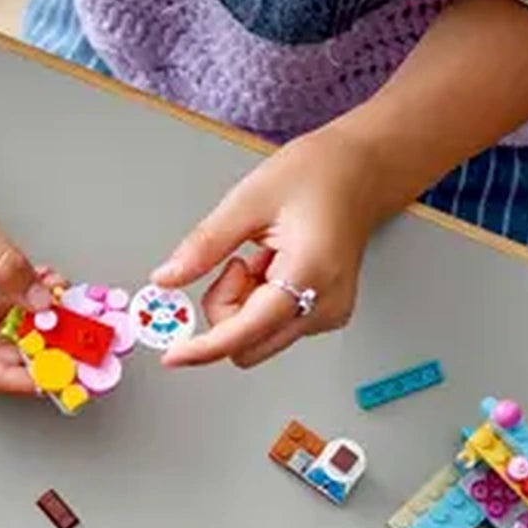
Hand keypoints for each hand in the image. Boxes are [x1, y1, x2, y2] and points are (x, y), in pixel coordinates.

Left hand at [149, 125, 391, 369]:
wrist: (360, 172)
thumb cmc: (317, 175)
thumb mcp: (248, 201)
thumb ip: (205, 245)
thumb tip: (167, 278)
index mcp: (309, 273)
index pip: (247, 331)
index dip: (204, 347)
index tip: (174, 355)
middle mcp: (325, 304)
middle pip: (249, 344)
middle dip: (226, 309)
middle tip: (238, 260)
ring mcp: (328, 313)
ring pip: (257, 337)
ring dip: (243, 302)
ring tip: (263, 255)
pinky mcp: (324, 314)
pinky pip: (272, 326)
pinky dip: (258, 300)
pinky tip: (275, 265)